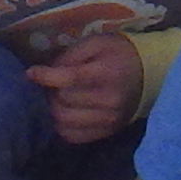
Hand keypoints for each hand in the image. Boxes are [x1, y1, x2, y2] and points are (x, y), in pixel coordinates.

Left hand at [28, 29, 144, 145]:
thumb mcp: (97, 43)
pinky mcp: (107, 132)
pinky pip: (73, 136)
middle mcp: (108, 100)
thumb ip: (71, 54)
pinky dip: (62, 126)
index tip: (31, 73)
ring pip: (64, 121)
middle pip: (63, 101)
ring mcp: (108, 120)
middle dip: (50, 93)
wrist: (149, 75)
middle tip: (51, 85)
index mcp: (106, 73)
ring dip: (54, 110)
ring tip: (58, 99)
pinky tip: (65, 113)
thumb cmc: (119, 54)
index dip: (45, 77)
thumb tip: (47, 71)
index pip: (69, 79)